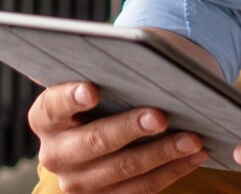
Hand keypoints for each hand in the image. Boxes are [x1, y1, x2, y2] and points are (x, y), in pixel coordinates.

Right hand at [29, 80, 210, 193]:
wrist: (105, 129)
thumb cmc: (105, 94)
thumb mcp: (95, 81)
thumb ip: (103, 73)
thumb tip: (140, 59)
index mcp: (44, 118)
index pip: (53, 106)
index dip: (71, 98)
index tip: (93, 90)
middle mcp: (55, 154)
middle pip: (94, 142)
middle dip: (129, 128)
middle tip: (160, 116)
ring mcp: (79, 182)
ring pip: (124, 169)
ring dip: (162, 153)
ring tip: (192, 138)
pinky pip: (143, 188)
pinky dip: (173, 170)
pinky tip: (196, 155)